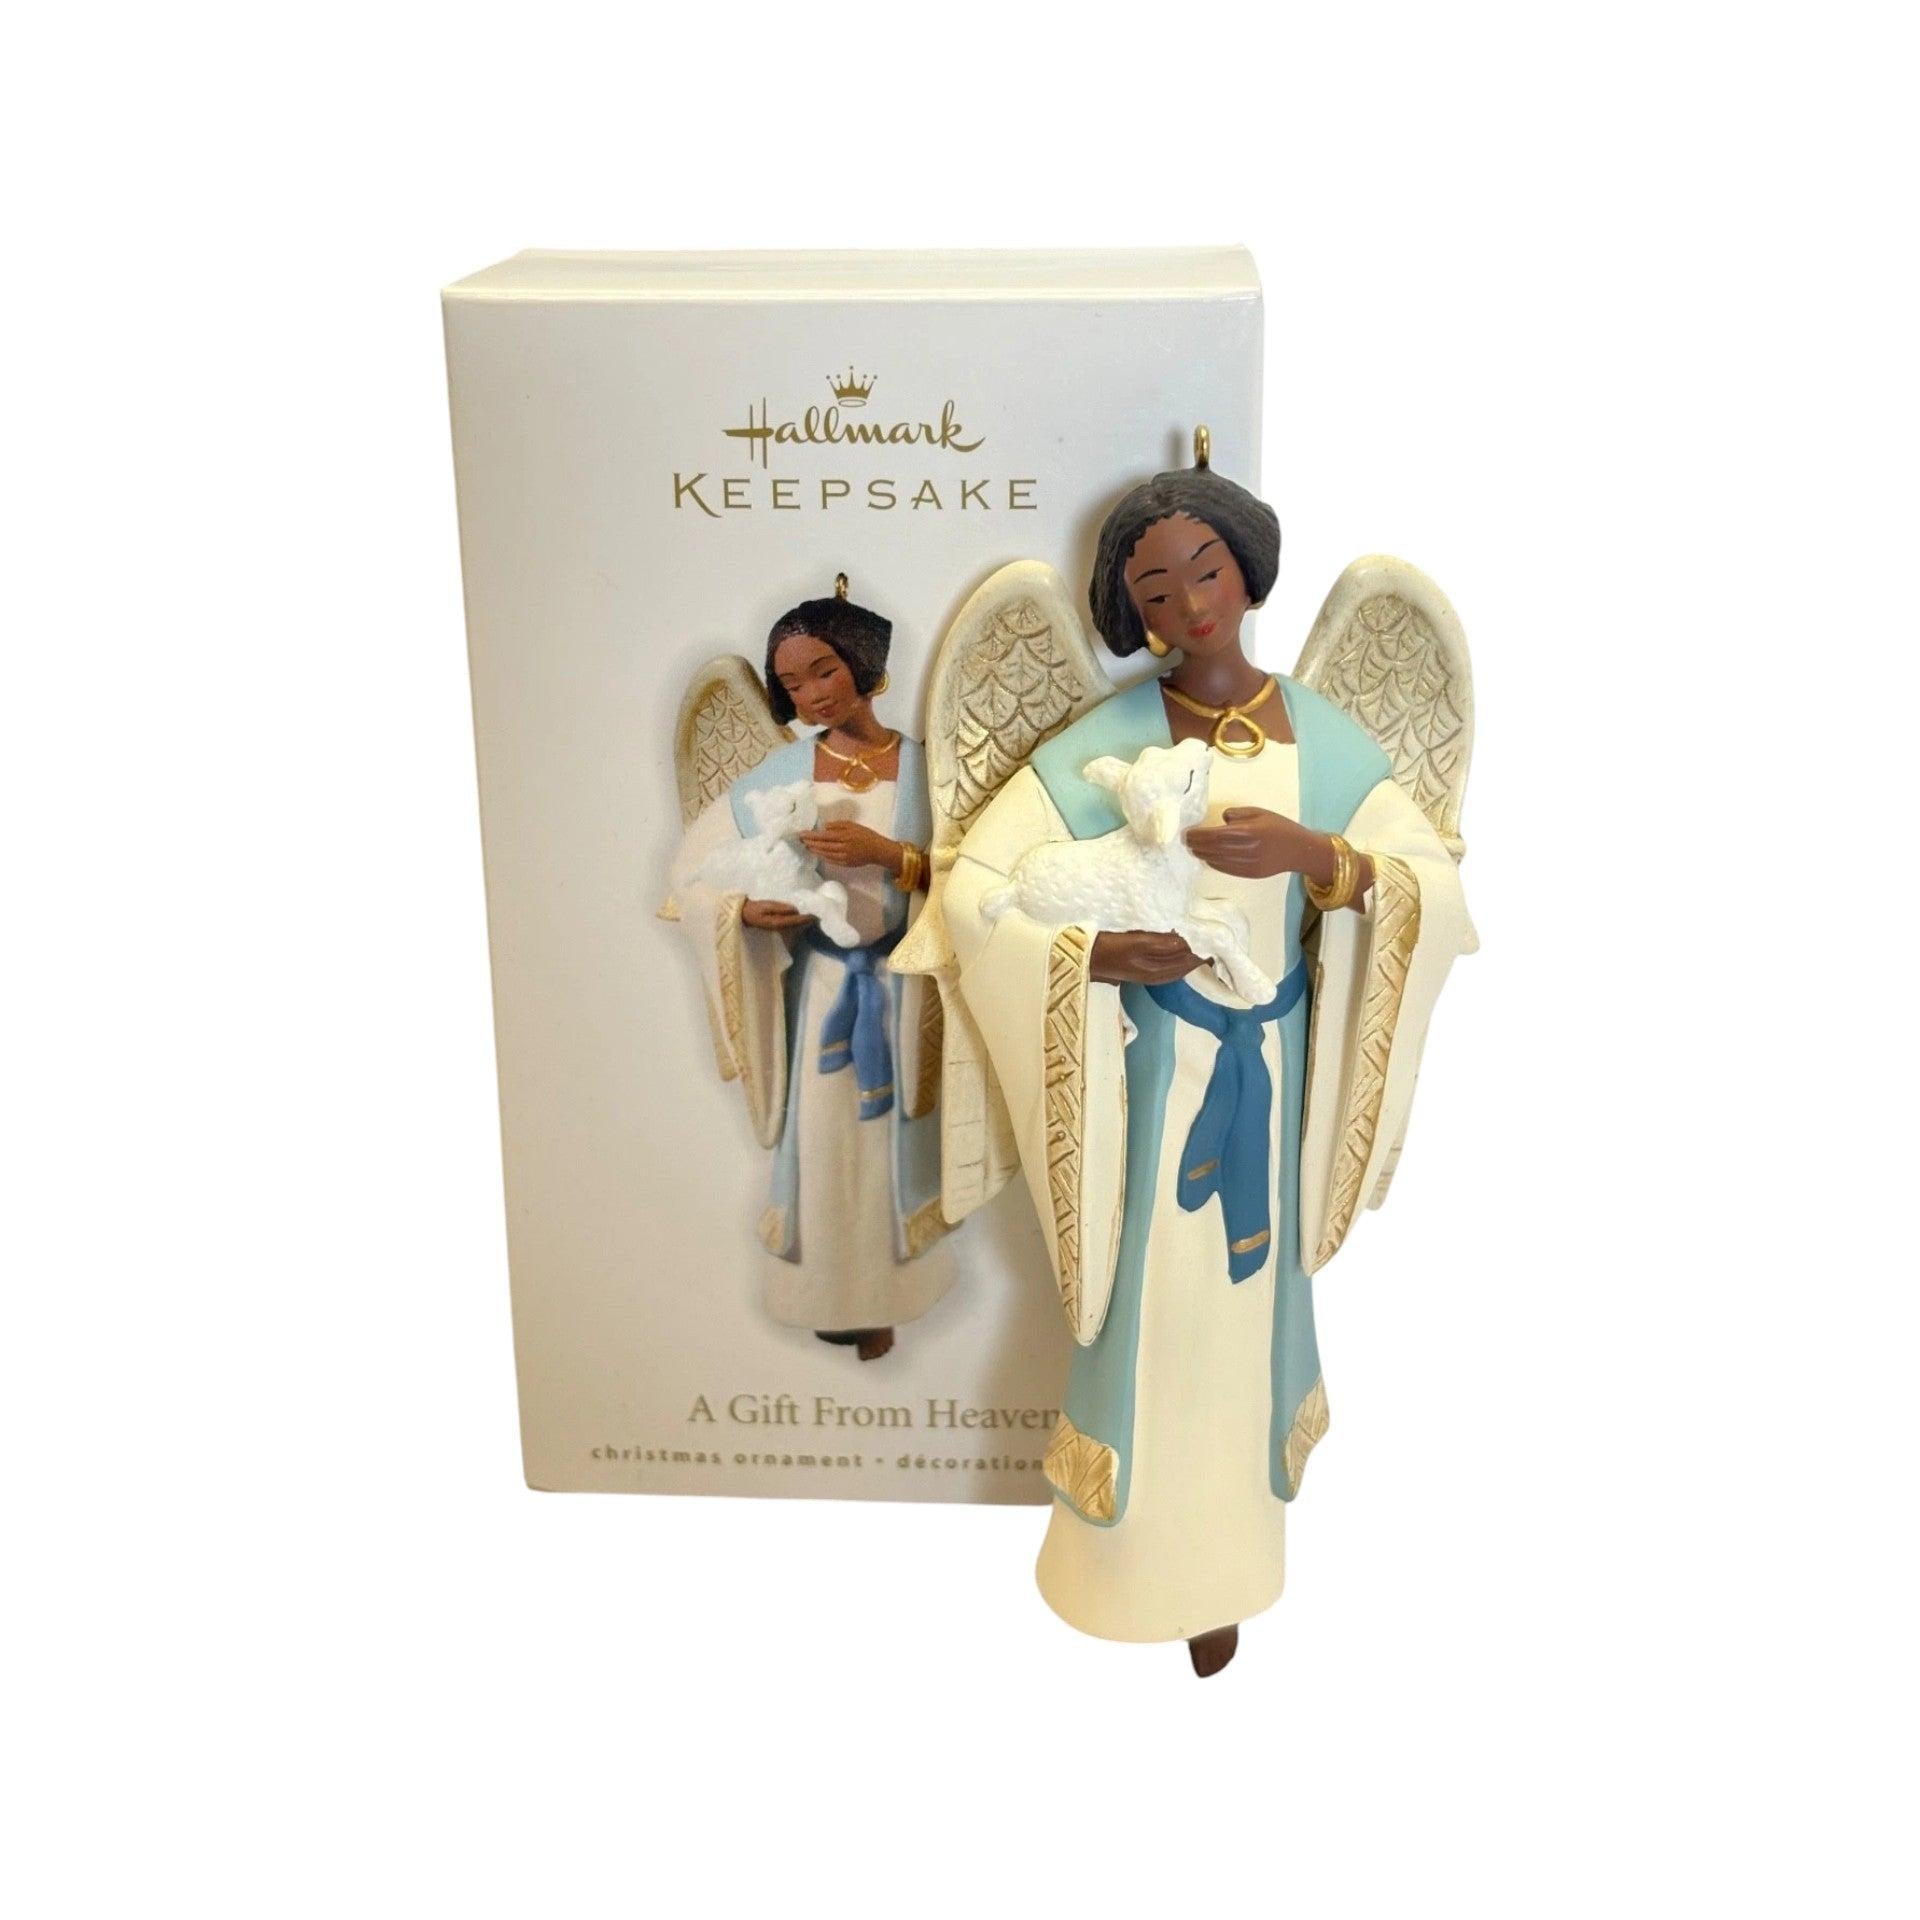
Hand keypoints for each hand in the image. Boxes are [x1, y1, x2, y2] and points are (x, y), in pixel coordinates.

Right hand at [741, 900, 815, 931]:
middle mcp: (781, 927)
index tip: (815, 915)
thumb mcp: (767, 906)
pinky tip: (804, 918)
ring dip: (804, 922)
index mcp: (778, 922)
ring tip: (815, 916)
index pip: (795, 920)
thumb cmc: (755, 909)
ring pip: (796, 926)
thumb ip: (780, 908)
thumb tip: (794, 909)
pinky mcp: (779, 925)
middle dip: (808, 921)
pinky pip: (792, 924)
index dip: (806, 918)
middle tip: (819, 916)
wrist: (746, 914)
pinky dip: (799, 921)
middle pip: (798, 925)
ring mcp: (780, 927)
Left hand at [798, 821, 896, 869]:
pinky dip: (823, 857)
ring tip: (807, 847)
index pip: (824, 836)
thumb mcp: (853, 825)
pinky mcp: (846, 864)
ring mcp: (844, 857)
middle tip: (800, 841)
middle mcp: (843, 847)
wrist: (878, 850)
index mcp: (844, 836)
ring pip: (826, 854)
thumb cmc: (866, 835)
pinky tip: (818, 854)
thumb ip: (838, 825)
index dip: (812, 835)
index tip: (802, 834)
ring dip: (815, 851)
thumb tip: (824, 827)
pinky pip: (832, 861)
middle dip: (811, 843)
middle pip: (823, 846)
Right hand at [1088, 930, 1204, 984]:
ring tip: (1198, 942)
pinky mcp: (1140, 970)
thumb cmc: (1106, 948)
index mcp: (1157, 970)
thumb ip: (1161, 943)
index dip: (1202, 951)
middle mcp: (1156, 976)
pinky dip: (1176, 957)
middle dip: (1198, 955)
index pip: (1188, 961)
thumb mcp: (1135, 942)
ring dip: (1187, 956)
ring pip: (1176, 967)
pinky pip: (1167, 966)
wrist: (1081, 959)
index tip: (1214, 938)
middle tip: (1211, 938)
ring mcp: (1148, 974)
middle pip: (1185, 966)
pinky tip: (1176, 948)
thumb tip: (1186, 943)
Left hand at [1183, 806, 1311, 879]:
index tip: (1188, 832)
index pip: (1215, 835)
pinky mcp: (1250, 874)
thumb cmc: (1279, 827)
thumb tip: (1221, 820)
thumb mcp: (1260, 812)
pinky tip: (1208, 857)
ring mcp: (1248, 864)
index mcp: (1249, 832)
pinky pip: (1226, 869)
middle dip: (1197, 845)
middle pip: (1213, 848)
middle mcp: (1246, 849)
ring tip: (1193, 849)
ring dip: (1203, 854)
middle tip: (1186, 840)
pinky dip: (1214, 863)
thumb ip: (1239, 814)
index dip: (1199, 835)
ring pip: (1218, 860)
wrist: (1299, 850)